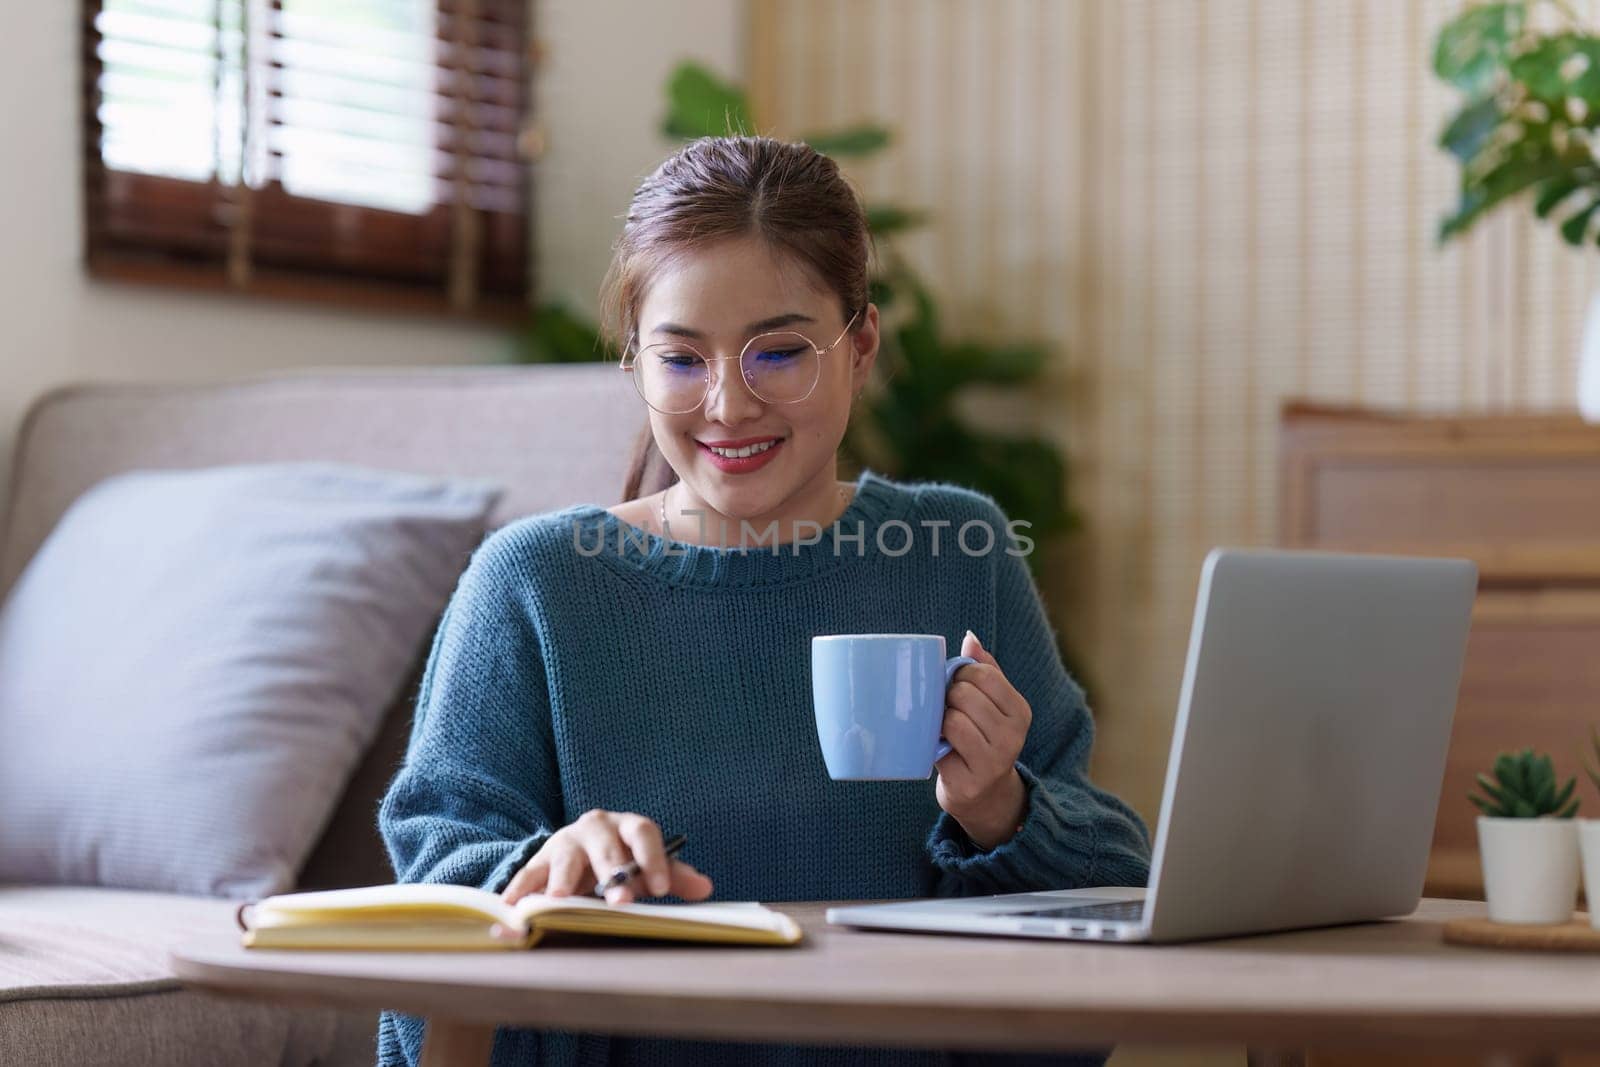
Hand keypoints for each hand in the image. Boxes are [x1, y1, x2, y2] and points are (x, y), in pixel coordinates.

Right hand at [498, 810, 713, 905]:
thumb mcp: (648, 867)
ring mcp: (565, 841)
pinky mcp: (539, 860)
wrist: (582, 852)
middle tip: (620, 902)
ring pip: (565, 856)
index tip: (662, 888)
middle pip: (605, 846)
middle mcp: (596, 827)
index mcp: (628, 826)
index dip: (653, 859)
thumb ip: (673, 876)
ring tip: (560, 900)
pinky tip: (513, 908)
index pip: (643, 833)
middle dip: (612, 874)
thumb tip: (705, 888)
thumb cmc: (622, 862)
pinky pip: (529, 874)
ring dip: (564, 880)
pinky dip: (521, 891)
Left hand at [936, 629, 1030, 849]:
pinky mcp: (970, 781)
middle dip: (947, 698)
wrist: (985, 797)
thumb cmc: (982, 741)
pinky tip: (939, 749)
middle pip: (964, 694)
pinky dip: (933, 743)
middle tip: (946, 711)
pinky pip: (941, 747)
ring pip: (953, 719)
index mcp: (1020, 711)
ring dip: (940, 722)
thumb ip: (985, 670)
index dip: (959, 675)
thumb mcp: (993, 706)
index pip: (983, 673)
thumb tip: (970, 637)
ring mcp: (994, 761)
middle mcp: (1013, 736)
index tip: (955, 687)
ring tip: (943, 731)